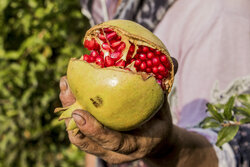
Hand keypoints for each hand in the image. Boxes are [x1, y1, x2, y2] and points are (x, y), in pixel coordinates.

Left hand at [59, 76, 173, 163]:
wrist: (153, 140)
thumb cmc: (157, 122)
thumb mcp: (164, 108)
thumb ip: (164, 88)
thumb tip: (172, 60)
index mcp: (134, 145)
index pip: (112, 142)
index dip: (95, 131)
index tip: (80, 114)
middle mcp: (114, 151)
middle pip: (87, 141)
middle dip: (72, 119)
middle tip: (68, 91)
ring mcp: (102, 148)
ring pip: (78, 135)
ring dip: (68, 111)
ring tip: (65, 85)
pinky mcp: (95, 141)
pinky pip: (78, 129)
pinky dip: (70, 110)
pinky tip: (70, 89)